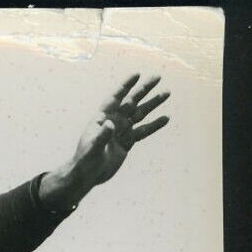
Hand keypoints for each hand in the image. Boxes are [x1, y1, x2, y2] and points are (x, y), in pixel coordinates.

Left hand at [46, 75, 170, 207]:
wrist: (87, 176)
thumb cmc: (85, 161)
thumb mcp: (93, 148)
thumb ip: (102, 136)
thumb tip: (110, 124)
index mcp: (102, 118)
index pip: (115, 98)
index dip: (125, 86)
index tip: (137, 74)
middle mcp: (113, 121)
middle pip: (131, 101)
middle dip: (144, 89)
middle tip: (158, 77)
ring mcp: (121, 131)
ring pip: (140, 114)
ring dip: (153, 104)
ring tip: (166, 93)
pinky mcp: (127, 142)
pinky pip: (143, 131)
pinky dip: (154, 125)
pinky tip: (165, 118)